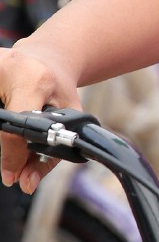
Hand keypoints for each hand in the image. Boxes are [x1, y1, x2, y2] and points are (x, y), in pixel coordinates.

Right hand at [0, 40, 83, 193]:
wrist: (48, 57)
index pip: (15, 129)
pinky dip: (1, 121)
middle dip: (7, 149)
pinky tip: (7, 117)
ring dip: (4, 131)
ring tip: (14, 127)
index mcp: (35, 80)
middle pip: (1, 125)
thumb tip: (25, 184)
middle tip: (15, 158)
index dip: (12, 158)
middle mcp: (6, 66)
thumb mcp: (68, 117)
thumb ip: (50, 155)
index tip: (12, 176)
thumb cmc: (58, 88)